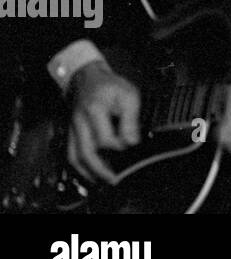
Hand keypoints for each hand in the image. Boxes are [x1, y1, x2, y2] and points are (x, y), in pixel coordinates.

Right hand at [66, 61, 140, 183]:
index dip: (118, 147)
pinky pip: (70, 154)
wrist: (87, 77)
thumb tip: (132, 143)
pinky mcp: (69, 133)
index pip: (104, 138)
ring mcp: (72, 129)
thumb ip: (131, 119)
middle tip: (115, 179)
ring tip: (104, 180)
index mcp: (95, 110)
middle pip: (86, 153)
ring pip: (75, 157)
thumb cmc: (110, 86)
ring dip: (89, 172)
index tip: (130, 148)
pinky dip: (79, 167)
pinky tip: (91, 174)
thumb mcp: (128, 95)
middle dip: (101, 170)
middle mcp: (79, 122)